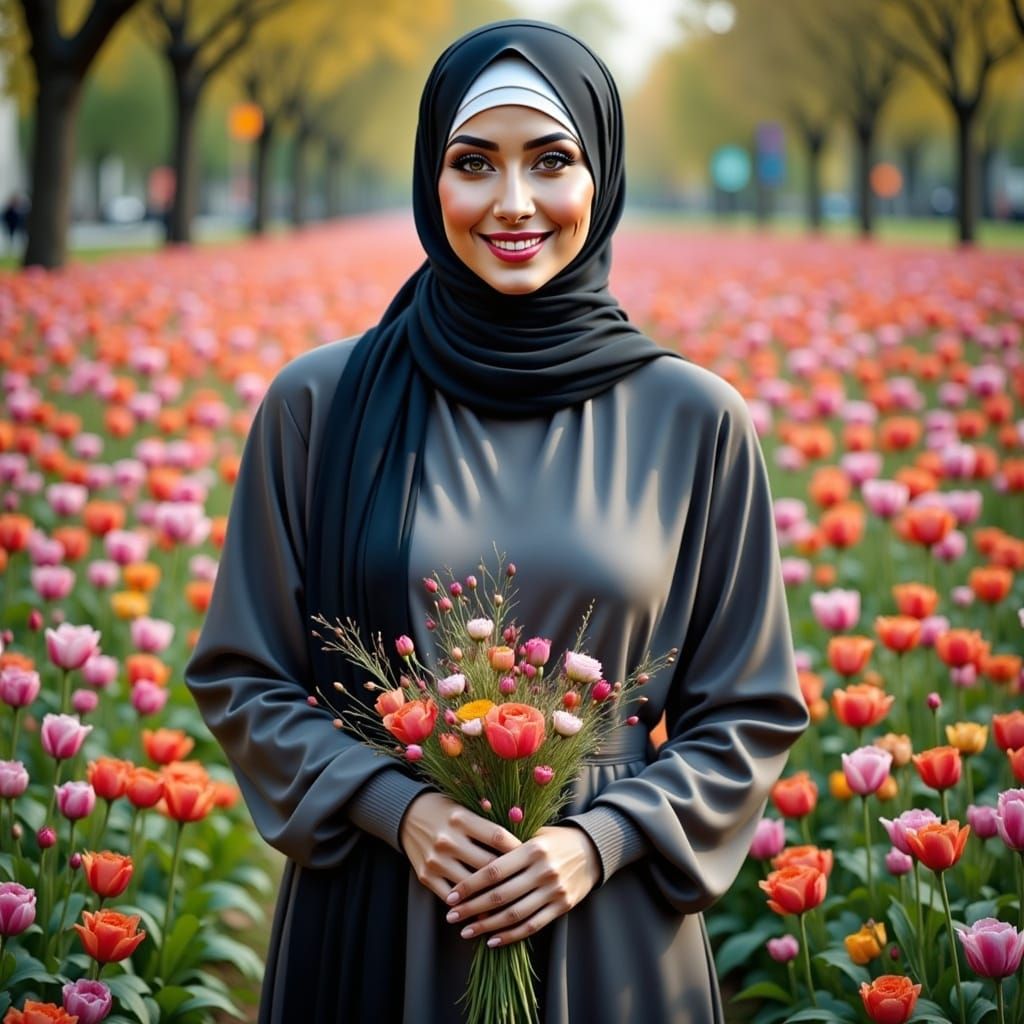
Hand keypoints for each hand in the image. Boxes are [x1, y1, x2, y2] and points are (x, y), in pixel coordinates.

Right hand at [399, 792, 520, 903]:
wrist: (407, 814)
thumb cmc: (445, 810)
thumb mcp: (466, 807)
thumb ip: (489, 824)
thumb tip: (522, 844)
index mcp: (462, 818)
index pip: (498, 837)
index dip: (518, 849)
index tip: (532, 858)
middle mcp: (448, 839)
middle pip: (488, 866)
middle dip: (510, 878)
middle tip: (529, 887)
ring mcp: (436, 860)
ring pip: (471, 886)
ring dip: (491, 899)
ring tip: (512, 906)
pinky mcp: (425, 876)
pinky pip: (451, 897)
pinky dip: (467, 907)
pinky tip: (482, 913)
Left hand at [443, 825, 600, 946]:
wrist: (593, 850)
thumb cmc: (554, 839)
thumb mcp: (534, 833)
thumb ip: (508, 843)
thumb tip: (470, 851)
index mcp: (532, 848)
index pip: (494, 870)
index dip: (470, 884)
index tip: (450, 895)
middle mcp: (543, 870)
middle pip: (500, 895)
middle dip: (472, 908)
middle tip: (451, 917)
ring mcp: (554, 890)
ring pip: (515, 914)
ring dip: (487, 926)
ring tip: (466, 932)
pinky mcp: (562, 906)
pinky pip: (533, 925)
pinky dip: (511, 936)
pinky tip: (493, 940)